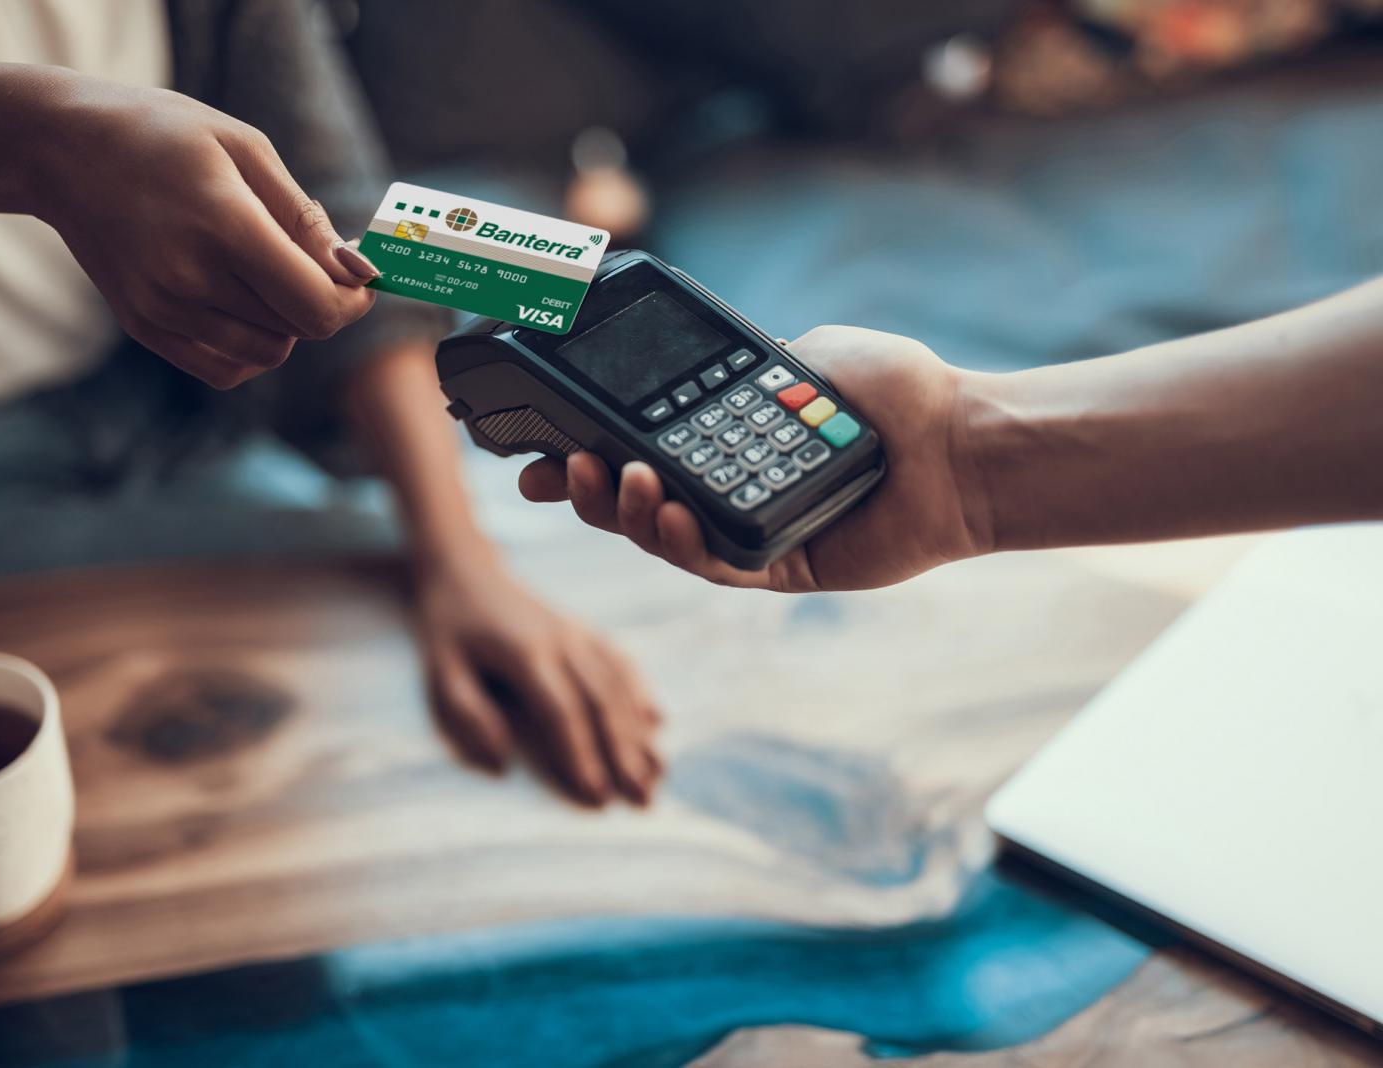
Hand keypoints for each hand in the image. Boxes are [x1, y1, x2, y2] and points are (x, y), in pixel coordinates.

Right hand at [31, 72, 378, 388]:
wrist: (61, 149)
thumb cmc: (163, 135)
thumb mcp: (245, 149)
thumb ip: (305, 218)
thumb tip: (358, 270)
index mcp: (223, 226)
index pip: (315, 305)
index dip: (354, 300)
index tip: (361, 277)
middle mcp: (189, 278)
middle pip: (296, 330)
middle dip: (323, 303)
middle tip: (314, 261)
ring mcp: (162, 309)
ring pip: (266, 354)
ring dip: (288, 326)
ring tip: (270, 275)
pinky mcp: (145, 327)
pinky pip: (226, 370)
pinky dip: (252, 349)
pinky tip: (245, 305)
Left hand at [414, 557, 661, 805]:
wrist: (465, 569)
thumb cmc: (448, 630)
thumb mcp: (440, 671)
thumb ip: (467, 715)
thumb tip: (501, 762)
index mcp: (524, 653)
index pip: (561, 712)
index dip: (581, 755)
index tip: (597, 796)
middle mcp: (560, 641)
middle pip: (601, 702)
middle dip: (624, 753)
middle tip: (643, 798)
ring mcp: (576, 632)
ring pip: (617, 685)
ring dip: (638, 731)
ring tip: (656, 773)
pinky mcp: (583, 629)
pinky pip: (620, 661)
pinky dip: (641, 691)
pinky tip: (656, 720)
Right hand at [518, 326, 990, 591]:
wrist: (961, 441)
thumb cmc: (897, 395)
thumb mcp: (804, 356)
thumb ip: (746, 366)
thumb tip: (702, 368)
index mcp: (726, 440)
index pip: (640, 448)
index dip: (586, 451)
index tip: (538, 444)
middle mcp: (729, 489)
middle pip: (634, 502)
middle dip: (581, 491)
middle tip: (548, 472)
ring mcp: (749, 530)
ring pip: (664, 537)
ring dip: (629, 512)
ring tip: (624, 480)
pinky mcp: (778, 567)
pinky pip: (717, 564)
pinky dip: (686, 542)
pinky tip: (674, 512)